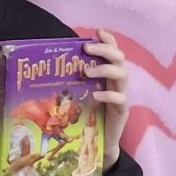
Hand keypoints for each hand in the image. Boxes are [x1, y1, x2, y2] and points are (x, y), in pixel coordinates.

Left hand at [86, 30, 130, 166]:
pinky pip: (120, 98)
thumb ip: (77, 81)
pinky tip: (96, 95)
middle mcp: (118, 82)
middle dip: (105, 50)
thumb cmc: (89, 116)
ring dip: (104, 69)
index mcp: (109, 76)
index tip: (98, 32)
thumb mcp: (82, 94)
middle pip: (120, 58)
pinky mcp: (122, 111)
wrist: (100, 143)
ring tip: (86, 72)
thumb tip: (53, 66)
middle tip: (86, 49)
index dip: (109, 41)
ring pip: (123, 74)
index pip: (113, 52)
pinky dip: (109, 94)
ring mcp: (122, 96)